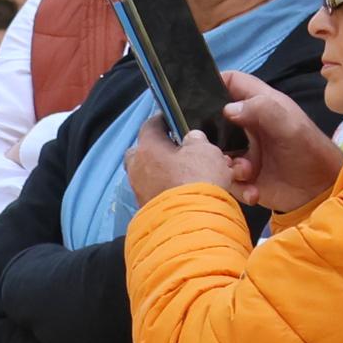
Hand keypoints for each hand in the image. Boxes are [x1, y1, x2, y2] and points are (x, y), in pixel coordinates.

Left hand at [123, 115, 239, 206]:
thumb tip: (190, 138)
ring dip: (162, 172)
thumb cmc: (197, 179)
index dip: (161, 121)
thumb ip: (196, 141)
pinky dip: (164, 189)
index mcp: (147, 148)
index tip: (171, 119)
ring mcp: (139, 191)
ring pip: (147, 174)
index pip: (149, 126)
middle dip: (155, 150)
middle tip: (175, 151)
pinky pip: (153, 192)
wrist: (191, 223)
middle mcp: (136, 168)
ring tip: (184, 173)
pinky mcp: (145, 209)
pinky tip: (182, 191)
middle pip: (141, 152)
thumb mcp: (206, 152)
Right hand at [219, 73, 342, 213]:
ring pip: (213, 150)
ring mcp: (241, 149)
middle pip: (212, 118)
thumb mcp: (290, 127)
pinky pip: (223, 174)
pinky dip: (235, 184)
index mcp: (260, 103)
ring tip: (245, 173)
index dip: (213, 82)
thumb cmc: (310, 153)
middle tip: (213, 147)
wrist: (318, 194)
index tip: (194, 96)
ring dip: (223, 163)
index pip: (231, 81)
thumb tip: (227, 109)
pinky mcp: (239, 173)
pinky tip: (252, 190)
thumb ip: (263, 110)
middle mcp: (246, 124)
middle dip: (208, 133)